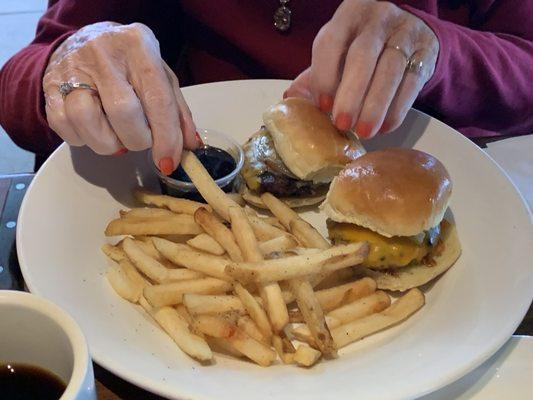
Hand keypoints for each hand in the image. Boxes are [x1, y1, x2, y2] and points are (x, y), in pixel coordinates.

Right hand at [43, 22, 196, 174]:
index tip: (168, 162)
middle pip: (123, 113)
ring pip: (88, 121)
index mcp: (138, 47)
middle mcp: (103, 53)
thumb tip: (190, 146)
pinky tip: (96, 129)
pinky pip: (65, 127)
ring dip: (109, 143)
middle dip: (137, 140)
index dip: (166, 137)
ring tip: (117, 135)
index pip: (157, 99)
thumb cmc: (132, 64)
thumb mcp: (161, 77)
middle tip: (140, 139)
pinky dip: (84, 139)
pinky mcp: (49, 85)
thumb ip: (177, 112)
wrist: (88, 40)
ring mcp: (71, 68)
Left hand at [285, 0, 438, 138]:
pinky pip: (412, 82)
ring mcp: (405, 33)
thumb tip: (291, 99)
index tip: (322, 106)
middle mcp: (377, 19)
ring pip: (391, 70)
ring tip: (364, 132)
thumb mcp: (337, 51)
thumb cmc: (362, 46)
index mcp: (348, 16)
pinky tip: (385, 127)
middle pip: (363, 56)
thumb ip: (316, 74)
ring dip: (376, 106)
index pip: (332, 42)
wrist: (408, 31)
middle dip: (351, 94)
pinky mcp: (426, 52)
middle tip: (343, 124)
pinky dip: (398, 109)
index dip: (325, 75)